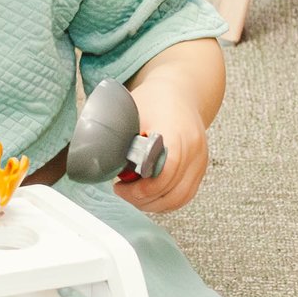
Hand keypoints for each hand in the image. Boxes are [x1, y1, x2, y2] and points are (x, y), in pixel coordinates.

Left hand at [117, 78, 208, 213]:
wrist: (180, 92)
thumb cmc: (155, 99)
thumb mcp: (131, 110)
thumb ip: (119, 134)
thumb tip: (97, 158)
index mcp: (177, 133)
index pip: (167, 170)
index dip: (145, 187)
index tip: (122, 188)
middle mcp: (194, 149)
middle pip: (173, 190)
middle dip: (144, 199)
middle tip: (121, 193)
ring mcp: (200, 160)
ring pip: (180, 198)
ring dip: (154, 204)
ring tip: (132, 196)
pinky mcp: (200, 168)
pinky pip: (185, 194)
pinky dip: (165, 201)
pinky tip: (147, 196)